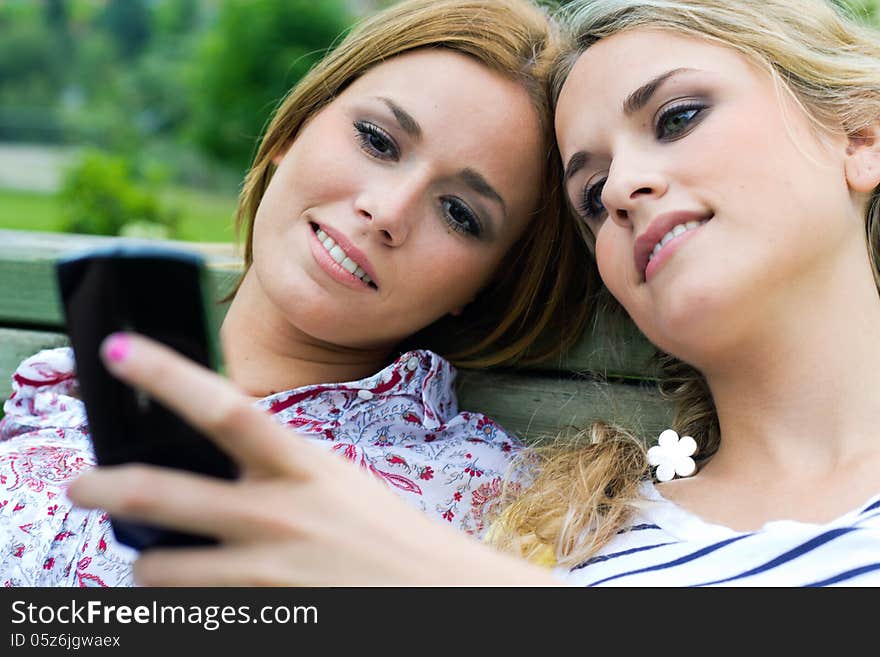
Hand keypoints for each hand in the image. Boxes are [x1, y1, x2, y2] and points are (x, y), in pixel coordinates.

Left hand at [67, 333, 558, 586]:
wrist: (440, 595)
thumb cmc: (387, 535)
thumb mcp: (336, 484)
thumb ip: (275, 473)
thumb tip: (209, 469)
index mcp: (303, 467)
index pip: (225, 409)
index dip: (166, 374)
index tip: (119, 350)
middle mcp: (278, 516)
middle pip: (164, 494)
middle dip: (105, 486)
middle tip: (82, 483)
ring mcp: (268, 573)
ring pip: (160, 571)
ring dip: (143, 567)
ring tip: (148, 564)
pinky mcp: (266, 616)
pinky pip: (193, 614)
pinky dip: (179, 606)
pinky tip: (190, 597)